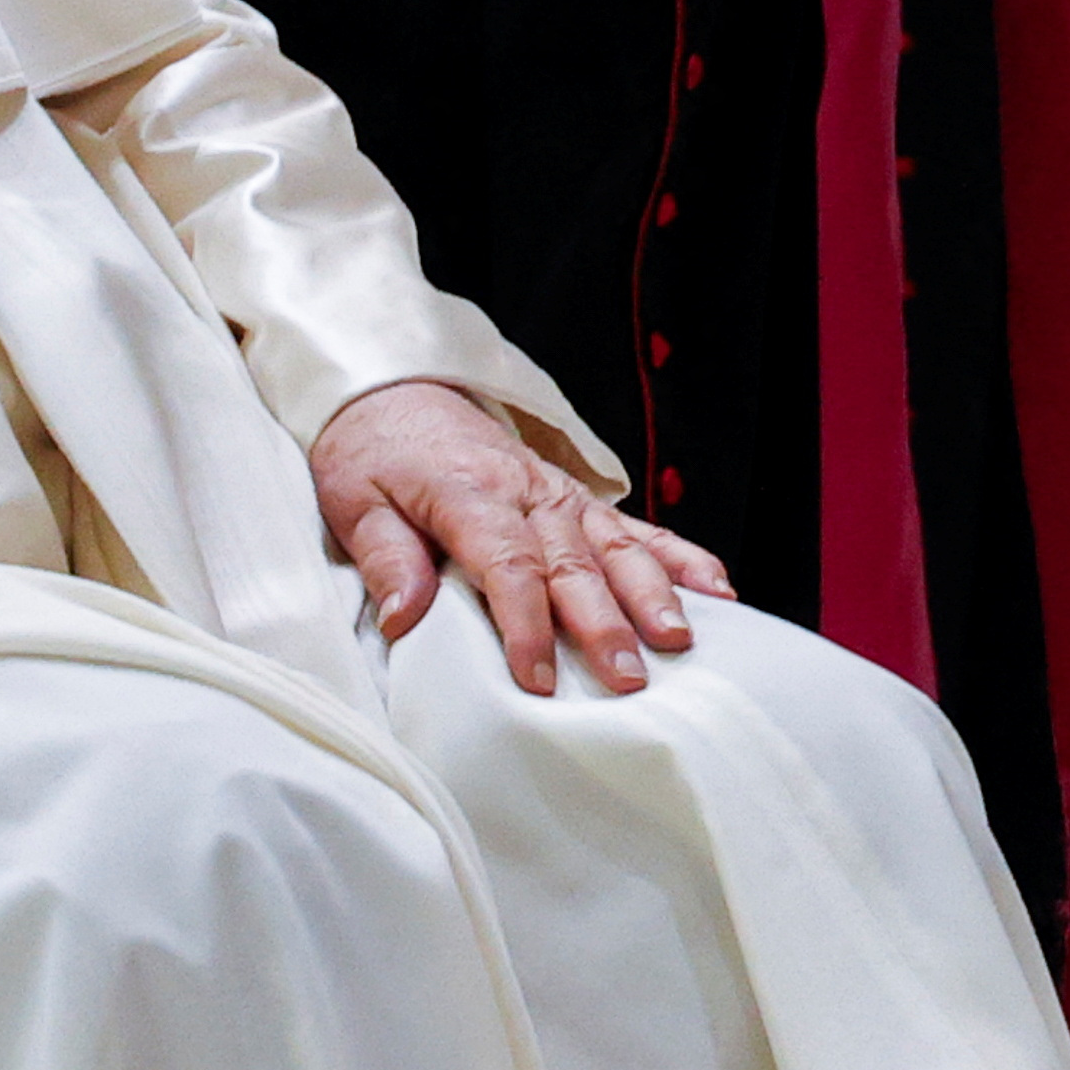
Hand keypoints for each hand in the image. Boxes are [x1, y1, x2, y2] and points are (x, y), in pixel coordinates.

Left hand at [310, 378, 731, 696]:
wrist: (394, 391)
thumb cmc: (372, 454)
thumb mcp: (353, 502)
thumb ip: (384, 558)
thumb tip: (403, 616)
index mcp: (467, 492)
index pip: (506, 564)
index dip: (525, 624)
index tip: (537, 677)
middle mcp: (525, 491)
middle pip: (572, 563)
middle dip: (603, 623)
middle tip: (628, 678)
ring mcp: (559, 494)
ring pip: (615, 545)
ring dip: (652, 594)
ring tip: (680, 640)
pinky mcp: (577, 497)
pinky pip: (636, 526)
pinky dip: (679, 555)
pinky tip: (716, 588)